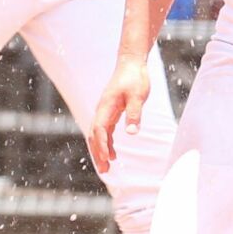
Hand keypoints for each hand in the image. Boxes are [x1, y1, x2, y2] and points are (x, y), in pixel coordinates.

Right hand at [87, 56, 154, 171]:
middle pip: (94, 135)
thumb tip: (132, 133)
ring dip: (100, 150)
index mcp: (106, 105)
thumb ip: (134, 114)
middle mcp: (102, 109)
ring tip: (106, 167)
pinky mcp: (110, 112)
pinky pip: (104, 131)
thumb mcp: (138, 95)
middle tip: (104, 170)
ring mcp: (105, 111)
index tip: (107, 157)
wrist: (131, 63)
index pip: (100, 128)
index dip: (102, 144)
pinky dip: (106, 143)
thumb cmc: (135, 78)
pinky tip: (113, 154)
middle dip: (97, 153)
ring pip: (97, 134)